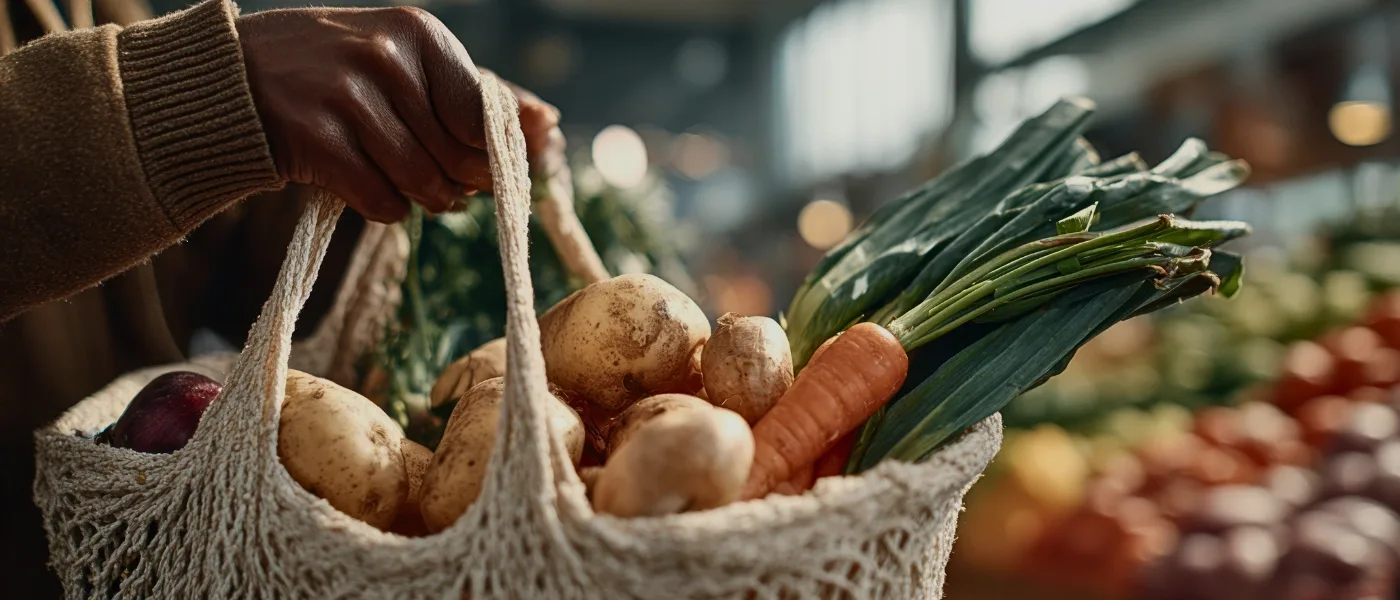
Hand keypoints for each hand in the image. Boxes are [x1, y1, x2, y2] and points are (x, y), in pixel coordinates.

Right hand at [236, 7, 562, 222]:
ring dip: (422, 200)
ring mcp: (349, 99)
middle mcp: (387, 59)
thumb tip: (547, 124)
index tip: (480, 166)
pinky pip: (382, 202)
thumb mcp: (405, 61)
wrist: (233, 80)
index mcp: (418, 34)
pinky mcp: (317, 142)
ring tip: (406, 183)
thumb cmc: (337, 73)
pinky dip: (383, 206)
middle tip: (442, 182)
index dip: (490, 155)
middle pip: (458, 157)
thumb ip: (476, 94)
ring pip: (423, 184)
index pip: (484, 115)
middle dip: (459, 184)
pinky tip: (364, 184)